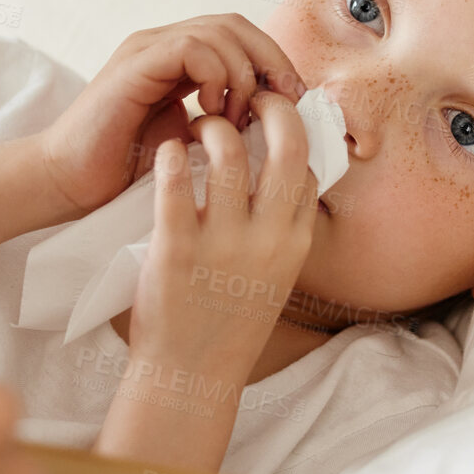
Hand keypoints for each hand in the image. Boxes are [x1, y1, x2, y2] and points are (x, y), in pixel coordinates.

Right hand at [35, 13, 305, 217]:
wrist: (67, 183)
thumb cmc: (126, 173)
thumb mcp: (193, 146)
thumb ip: (227, 126)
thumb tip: (280, 129)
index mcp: (179, 62)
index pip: (242, 38)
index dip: (275, 64)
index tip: (296, 105)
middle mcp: (164, 46)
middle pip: (237, 24)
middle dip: (271, 60)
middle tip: (287, 101)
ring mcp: (148, 50)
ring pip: (220, 30)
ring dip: (244, 73)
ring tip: (241, 117)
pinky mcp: (135, 64)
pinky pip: (192, 47)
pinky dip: (216, 75)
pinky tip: (215, 113)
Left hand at [94, 91, 317, 469]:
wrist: (191, 376)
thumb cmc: (228, 324)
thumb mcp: (274, 278)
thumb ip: (281, 232)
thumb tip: (283, 180)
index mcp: (295, 244)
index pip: (310, 166)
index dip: (294, 130)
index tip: (271, 116)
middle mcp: (269, 239)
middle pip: (286, 145)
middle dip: (269, 106)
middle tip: (243, 97)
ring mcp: (224, 243)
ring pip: (227, 152)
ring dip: (210, 125)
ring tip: (197, 126)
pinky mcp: (176, 249)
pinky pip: (175, 181)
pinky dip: (169, 154)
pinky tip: (164, 150)